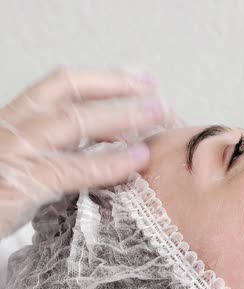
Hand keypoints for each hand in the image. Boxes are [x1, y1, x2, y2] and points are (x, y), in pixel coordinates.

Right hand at [0, 66, 166, 237]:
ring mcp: (17, 153)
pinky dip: (110, 162)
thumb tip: (113, 134)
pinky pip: (73, 168)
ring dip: (120, 117)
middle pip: (70, 95)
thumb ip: (65, 143)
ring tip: (155, 117)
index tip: (138, 79)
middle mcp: (15, 127)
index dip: (103, 78)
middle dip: (117, 90)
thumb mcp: (29, 154)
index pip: (61, 84)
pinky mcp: (23, 184)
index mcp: (18, 117)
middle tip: (155, 93)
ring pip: (73, 123)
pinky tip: (137, 160)